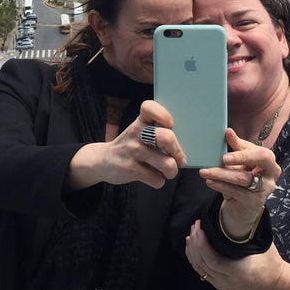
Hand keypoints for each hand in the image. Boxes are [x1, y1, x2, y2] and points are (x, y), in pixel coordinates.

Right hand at [67, 100, 185, 190]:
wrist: (103, 161)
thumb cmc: (130, 145)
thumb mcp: (139, 131)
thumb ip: (157, 131)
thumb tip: (187, 141)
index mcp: (140, 121)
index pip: (149, 107)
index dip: (163, 114)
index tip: (170, 124)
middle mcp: (136, 134)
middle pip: (166, 137)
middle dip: (178, 152)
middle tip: (180, 158)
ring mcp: (133, 151)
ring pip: (167, 164)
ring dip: (172, 171)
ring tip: (168, 171)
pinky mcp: (130, 169)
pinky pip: (157, 179)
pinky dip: (159, 181)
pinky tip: (153, 176)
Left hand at [185, 218, 284, 289]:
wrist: (276, 284)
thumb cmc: (270, 262)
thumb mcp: (260, 246)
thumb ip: (245, 234)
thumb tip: (233, 214)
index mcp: (237, 271)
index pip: (212, 260)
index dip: (202, 244)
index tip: (200, 228)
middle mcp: (227, 281)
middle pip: (202, 263)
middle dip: (195, 243)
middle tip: (195, 225)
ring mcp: (222, 284)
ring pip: (199, 268)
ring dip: (192, 250)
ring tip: (192, 233)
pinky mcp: (220, 284)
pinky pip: (202, 272)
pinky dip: (194, 258)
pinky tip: (192, 247)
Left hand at [199, 129, 279, 236]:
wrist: (244, 204)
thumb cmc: (244, 176)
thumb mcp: (242, 160)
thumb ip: (237, 146)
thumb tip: (228, 131)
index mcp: (270, 161)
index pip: (261, 154)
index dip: (244, 153)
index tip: (226, 152)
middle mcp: (271, 175)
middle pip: (256, 165)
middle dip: (235, 162)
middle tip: (216, 162)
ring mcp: (265, 190)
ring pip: (242, 179)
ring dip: (221, 175)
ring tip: (205, 172)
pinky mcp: (255, 202)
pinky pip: (236, 192)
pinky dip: (221, 186)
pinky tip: (210, 181)